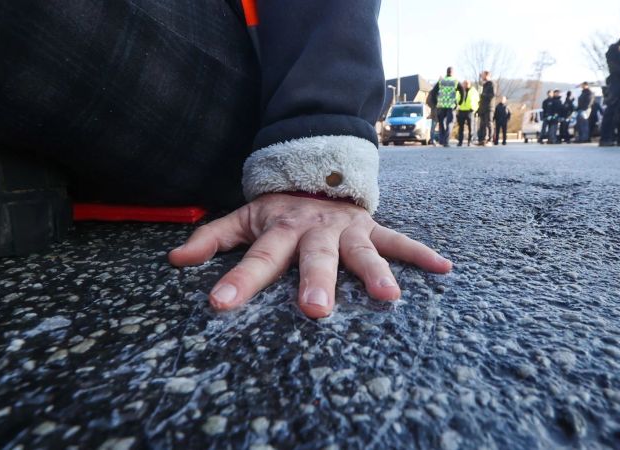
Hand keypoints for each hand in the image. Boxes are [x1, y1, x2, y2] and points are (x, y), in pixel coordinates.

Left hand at [168, 193, 452, 318]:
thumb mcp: (243, 216)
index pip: (256, 258)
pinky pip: (399, 240)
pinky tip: (444, 269)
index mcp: (279, 228)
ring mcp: (346, 228)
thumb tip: (175, 260)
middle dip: (316, 282)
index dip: (237, 280)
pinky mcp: (372, 227)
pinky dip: (421, 253)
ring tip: (389, 297)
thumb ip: (211, 238)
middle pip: (314, 258)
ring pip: (361, 251)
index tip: (219, 303)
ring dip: (375, 272)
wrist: (317, 169)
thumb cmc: (279, 207)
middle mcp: (314, 230)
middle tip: (315, 311)